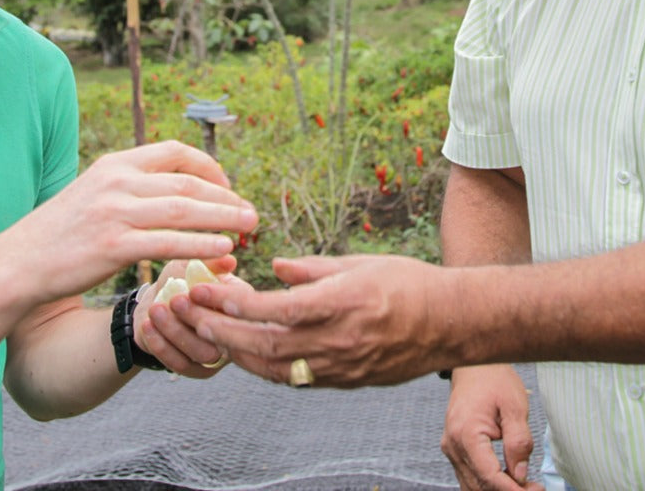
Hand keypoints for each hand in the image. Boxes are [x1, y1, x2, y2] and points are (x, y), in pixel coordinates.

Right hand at [8, 141, 257, 303]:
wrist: (19, 262)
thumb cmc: (61, 232)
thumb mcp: (94, 192)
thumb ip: (130, 186)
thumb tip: (173, 190)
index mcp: (115, 164)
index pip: (174, 152)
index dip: (208, 166)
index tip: (227, 186)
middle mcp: (117, 181)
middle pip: (186, 183)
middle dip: (225, 196)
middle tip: (251, 212)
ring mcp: (114, 213)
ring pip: (183, 211)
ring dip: (223, 218)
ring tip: (249, 226)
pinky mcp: (112, 246)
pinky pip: (168, 242)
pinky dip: (200, 244)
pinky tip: (222, 249)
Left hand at [137, 256, 253, 376]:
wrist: (154, 306)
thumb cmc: (177, 281)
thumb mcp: (189, 266)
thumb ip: (209, 263)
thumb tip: (229, 260)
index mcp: (241, 304)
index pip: (240, 306)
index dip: (218, 299)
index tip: (194, 289)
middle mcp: (235, 333)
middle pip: (224, 333)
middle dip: (196, 316)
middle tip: (174, 301)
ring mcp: (218, 355)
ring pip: (202, 352)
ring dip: (176, 331)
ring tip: (156, 311)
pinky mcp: (198, 370)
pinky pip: (182, 365)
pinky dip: (162, 346)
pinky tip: (148, 327)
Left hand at [181, 253, 453, 386]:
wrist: (450, 323)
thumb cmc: (407, 283)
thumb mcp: (359, 263)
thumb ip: (312, 268)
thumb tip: (275, 266)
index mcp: (343, 302)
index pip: (279, 309)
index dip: (240, 303)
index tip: (212, 291)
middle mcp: (340, 339)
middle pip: (267, 344)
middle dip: (224, 331)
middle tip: (194, 316)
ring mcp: (343, 366)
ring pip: (275, 369)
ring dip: (237, 353)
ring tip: (210, 336)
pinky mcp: (346, 381)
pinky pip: (295, 380)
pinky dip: (265, 368)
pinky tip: (246, 353)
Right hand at [442, 365, 542, 490]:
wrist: (473, 366)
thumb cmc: (494, 380)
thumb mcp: (515, 406)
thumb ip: (519, 442)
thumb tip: (521, 474)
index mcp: (466, 434)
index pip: (489, 475)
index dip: (513, 490)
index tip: (535, 490)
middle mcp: (453, 445)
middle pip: (480, 485)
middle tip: (536, 488)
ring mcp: (451, 448)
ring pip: (472, 485)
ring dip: (497, 490)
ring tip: (525, 486)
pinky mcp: (454, 449)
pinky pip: (469, 475)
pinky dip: (488, 483)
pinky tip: (508, 479)